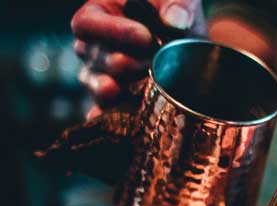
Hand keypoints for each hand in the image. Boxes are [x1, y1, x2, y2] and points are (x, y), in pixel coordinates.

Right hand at [71, 0, 205, 117]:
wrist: (189, 44)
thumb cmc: (174, 12)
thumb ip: (178, 3)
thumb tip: (175, 21)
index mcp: (99, 14)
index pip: (87, 24)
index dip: (112, 31)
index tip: (145, 37)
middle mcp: (93, 46)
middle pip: (93, 58)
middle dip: (119, 63)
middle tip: (148, 63)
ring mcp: (101, 76)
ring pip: (96, 85)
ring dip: (112, 90)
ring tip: (126, 90)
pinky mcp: (115, 100)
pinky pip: (105, 111)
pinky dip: (109, 117)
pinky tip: (114, 122)